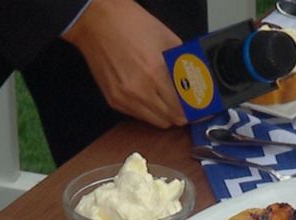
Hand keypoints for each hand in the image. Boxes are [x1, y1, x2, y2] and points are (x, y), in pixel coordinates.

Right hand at [63, 0, 186, 127]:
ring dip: (165, 114)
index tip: (199, 109)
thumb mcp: (167, 40)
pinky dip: (148, 110)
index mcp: (155, 74)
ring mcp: (124, 98)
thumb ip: (182, 66)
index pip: (181, 109)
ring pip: (154, 121)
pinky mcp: (113, 100)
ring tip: (169, 101)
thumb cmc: (133, 25)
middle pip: (169, 120)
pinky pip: (138, 115)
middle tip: (186, 105)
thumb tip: (195, 84)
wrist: (97, 22)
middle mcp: (139, 91)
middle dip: (181, 114)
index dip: (193, 111)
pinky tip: (150, 95)